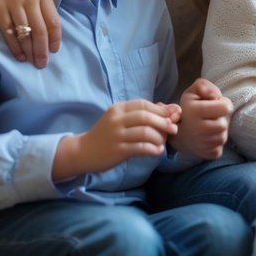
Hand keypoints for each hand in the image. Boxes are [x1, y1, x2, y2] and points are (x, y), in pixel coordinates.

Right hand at [0, 0, 61, 67]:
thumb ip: (45, 6)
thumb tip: (51, 31)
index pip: (53, 20)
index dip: (55, 38)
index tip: (54, 51)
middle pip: (40, 29)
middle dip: (42, 49)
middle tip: (42, 63)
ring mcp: (13, 3)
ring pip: (24, 32)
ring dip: (29, 50)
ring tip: (31, 61)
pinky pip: (8, 30)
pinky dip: (14, 45)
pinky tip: (18, 54)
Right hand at [54, 99, 178, 179]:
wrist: (82, 152)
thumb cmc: (106, 135)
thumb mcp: (120, 120)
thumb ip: (142, 114)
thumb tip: (170, 109)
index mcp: (118, 109)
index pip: (144, 104)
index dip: (161, 109)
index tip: (174, 115)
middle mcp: (116, 119)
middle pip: (146, 116)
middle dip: (164, 122)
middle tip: (174, 129)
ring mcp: (116, 135)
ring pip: (145, 132)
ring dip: (159, 137)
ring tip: (163, 143)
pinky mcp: (117, 150)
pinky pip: (139, 147)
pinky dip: (152, 149)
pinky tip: (157, 152)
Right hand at [168, 78, 232, 159]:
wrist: (177, 134)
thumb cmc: (189, 109)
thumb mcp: (193, 92)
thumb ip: (204, 86)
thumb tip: (215, 96)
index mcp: (194, 111)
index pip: (226, 107)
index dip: (223, 104)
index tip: (214, 106)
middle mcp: (197, 129)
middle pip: (224, 124)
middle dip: (220, 119)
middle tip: (210, 119)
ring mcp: (201, 144)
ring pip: (223, 137)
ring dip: (218, 132)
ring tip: (207, 128)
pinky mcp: (207, 154)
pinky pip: (220, 148)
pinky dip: (216, 144)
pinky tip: (206, 139)